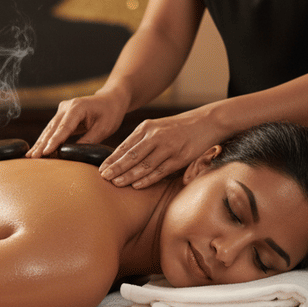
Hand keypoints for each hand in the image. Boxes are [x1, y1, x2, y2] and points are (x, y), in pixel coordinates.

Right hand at [27, 92, 128, 157]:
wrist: (111, 99)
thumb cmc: (110, 113)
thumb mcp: (104, 128)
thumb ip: (89, 140)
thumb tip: (74, 153)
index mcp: (78, 107)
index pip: (64, 127)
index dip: (54, 141)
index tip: (45, 152)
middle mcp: (67, 106)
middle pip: (52, 128)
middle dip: (42, 144)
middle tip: (32, 158)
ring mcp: (62, 110)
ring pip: (49, 129)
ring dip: (40, 143)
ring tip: (30, 156)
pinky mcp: (62, 115)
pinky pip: (52, 129)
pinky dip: (46, 140)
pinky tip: (38, 150)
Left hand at [99, 108, 219, 188]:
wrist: (207, 121)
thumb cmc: (178, 128)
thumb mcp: (157, 127)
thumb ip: (141, 140)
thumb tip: (122, 157)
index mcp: (146, 128)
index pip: (124, 146)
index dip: (112, 159)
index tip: (100, 169)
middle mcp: (155, 136)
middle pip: (131, 155)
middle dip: (116, 168)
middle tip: (103, 177)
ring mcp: (168, 147)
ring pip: (144, 164)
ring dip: (129, 175)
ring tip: (116, 183)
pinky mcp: (180, 157)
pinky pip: (160, 170)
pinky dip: (147, 179)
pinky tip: (137, 185)